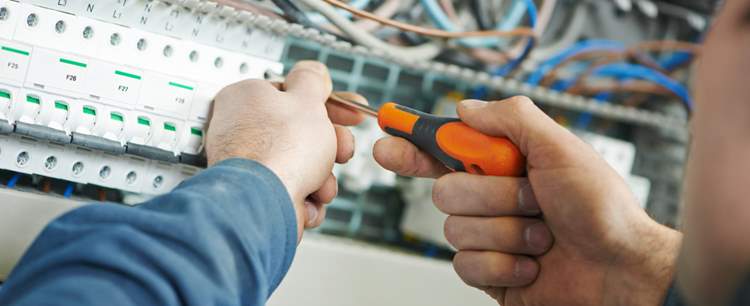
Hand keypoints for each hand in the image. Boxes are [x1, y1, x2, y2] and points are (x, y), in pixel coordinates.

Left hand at [206, 61, 365, 239]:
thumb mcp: (306, 100)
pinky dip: (306, 198)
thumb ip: (312, 80)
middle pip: (301, 133)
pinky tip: (306, 201)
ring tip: (320, 184)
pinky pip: (292, 191)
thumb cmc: (278, 151)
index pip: (294, 95)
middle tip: (342, 150)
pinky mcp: (257, 195)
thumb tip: (313, 71)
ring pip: (301, 166)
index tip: (350, 114)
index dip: (329, 105)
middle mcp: (242, 130)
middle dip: (330, 147)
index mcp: (247, 98)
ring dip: (322, 177)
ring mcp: (249, 166)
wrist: (263, 205)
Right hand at [373, 97, 681, 305]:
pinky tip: (533, 264)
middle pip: (445, 190)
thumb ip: (510, 119)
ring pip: (455, 230)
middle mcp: (493, 197)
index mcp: (505, 163)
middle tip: (532, 198)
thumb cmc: (603, 210)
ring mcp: (490, 236)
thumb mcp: (561, 147)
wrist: (621, 271)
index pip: (444, 148)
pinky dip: (504, 265)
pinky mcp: (489, 273)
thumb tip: (465, 108)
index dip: (413, 143)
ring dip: (506, 232)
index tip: (387, 140)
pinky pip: (465, 265)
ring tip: (542, 235)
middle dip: (492, 196)